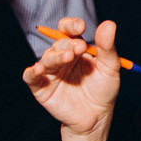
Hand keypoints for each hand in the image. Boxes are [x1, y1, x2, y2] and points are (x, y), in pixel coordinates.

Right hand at [23, 17, 122, 140]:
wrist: (96, 116)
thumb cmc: (103, 90)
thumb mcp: (109, 67)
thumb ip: (107, 47)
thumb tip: (109, 24)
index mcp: (76, 48)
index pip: (68, 30)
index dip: (71, 25)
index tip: (80, 26)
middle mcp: (61, 57)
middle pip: (58, 43)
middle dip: (68, 44)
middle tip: (80, 48)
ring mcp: (50, 71)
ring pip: (47, 57)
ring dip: (56, 55)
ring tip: (68, 57)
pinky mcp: (41, 87)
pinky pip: (31, 76)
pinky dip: (32, 72)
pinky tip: (39, 68)